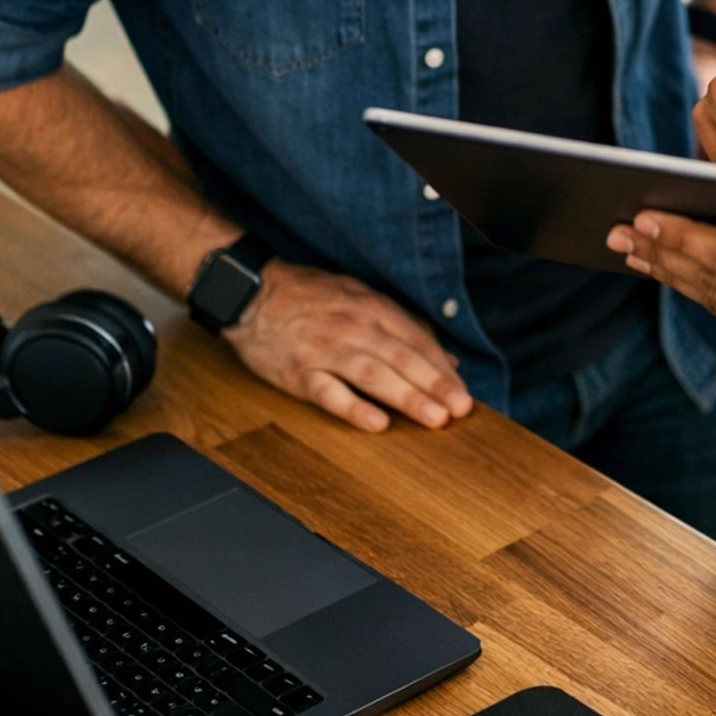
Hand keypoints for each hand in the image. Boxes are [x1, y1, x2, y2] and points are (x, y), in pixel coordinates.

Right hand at [226, 260, 473, 432]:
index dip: (443, 369)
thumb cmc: (310, 296)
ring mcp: (326, 350)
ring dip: (407, 397)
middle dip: (435, 386)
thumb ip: (402, 327)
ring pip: (374, 375)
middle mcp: (354, 327)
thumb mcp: (360, 296)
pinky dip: (354, 408)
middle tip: (460, 410)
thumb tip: (445, 358)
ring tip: (433, 419)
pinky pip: (329, 392)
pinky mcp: (298, 372)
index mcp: (372, 307)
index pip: (417, 341)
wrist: (252, 292)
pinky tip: (377, 423)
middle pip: (402, 358)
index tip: (463, 393)